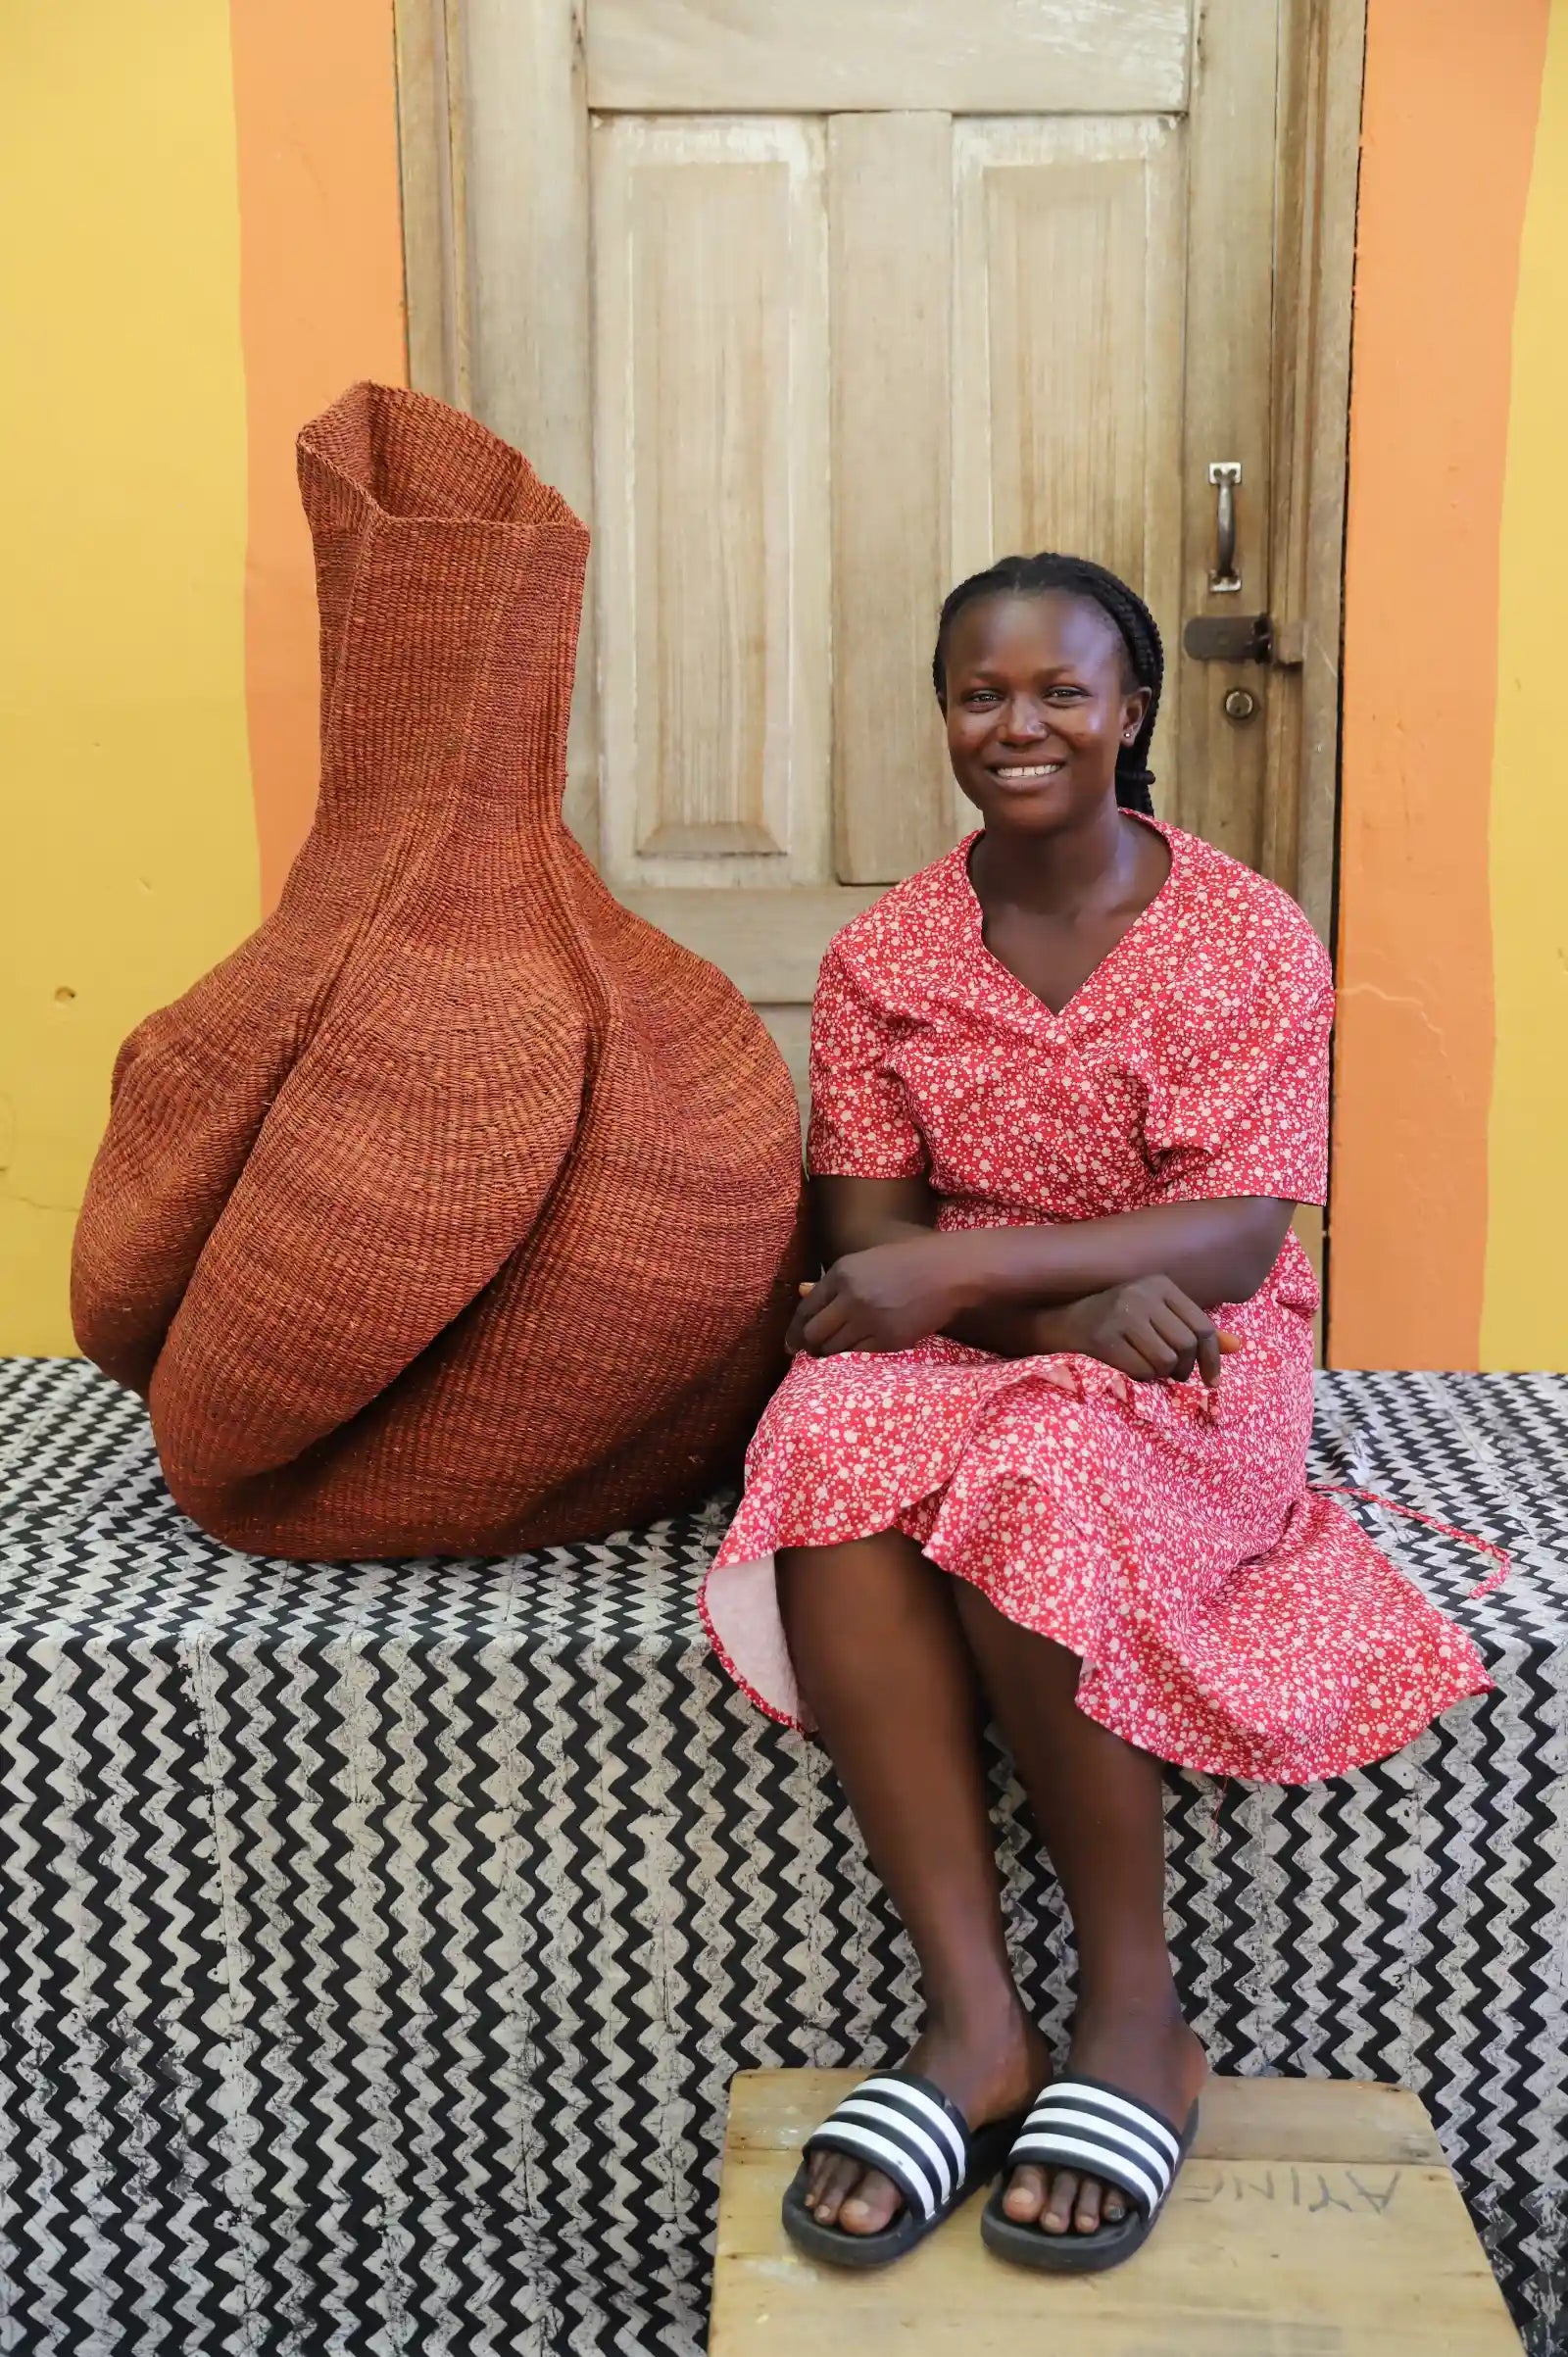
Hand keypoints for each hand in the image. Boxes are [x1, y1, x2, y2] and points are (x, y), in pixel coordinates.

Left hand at [788, 1236, 973, 1356]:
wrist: (950, 1272)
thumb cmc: (909, 1262)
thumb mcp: (866, 1261)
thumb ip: (833, 1281)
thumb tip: (801, 1291)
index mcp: (842, 1273)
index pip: (806, 1309)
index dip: (794, 1330)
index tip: (790, 1344)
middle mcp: (850, 1296)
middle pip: (814, 1334)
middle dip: (809, 1347)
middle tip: (813, 1354)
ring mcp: (869, 1319)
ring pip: (834, 1349)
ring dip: (832, 1354)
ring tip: (838, 1354)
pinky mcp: (889, 1339)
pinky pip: (858, 1356)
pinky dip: (855, 1358)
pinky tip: (859, 1354)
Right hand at [1047, 1277, 1241, 1387]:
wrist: (1061, 1319)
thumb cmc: (1116, 1319)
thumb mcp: (1157, 1315)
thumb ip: (1194, 1329)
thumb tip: (1237, 1346)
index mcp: (1160, 1284)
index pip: (1203, 1327)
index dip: (1212, 1359)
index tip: (1211, 1381)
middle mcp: (1142, 1294)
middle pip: (1187, 1345)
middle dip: (1184, 1369)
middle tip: (1172, 1375)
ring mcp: (1122, 1314)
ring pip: (1167, 1361)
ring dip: (1161, 1374)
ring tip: (1148, 1367)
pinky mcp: (1104, 1338)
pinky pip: (1142, 1371)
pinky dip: (1141, 1378)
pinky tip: (1129, 1368)